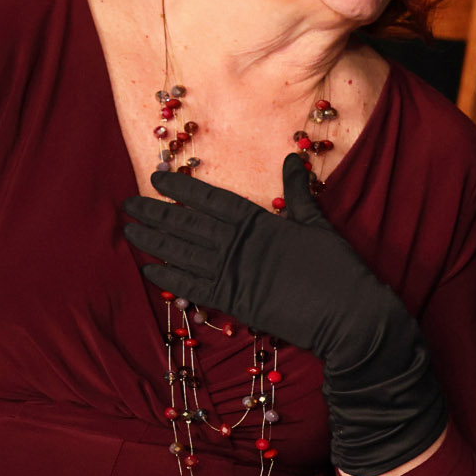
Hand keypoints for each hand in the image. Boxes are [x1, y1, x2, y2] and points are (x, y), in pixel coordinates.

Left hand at [119, 155, 447, 475]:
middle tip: (127, 204)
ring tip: (130, 231)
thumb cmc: (338, 271)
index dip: (182, 187)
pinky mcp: (234, 304)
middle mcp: (240, 245)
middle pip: (188, 224)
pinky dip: (170, 279)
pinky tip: (149, 269)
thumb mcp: (317, 223)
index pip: (212, 199)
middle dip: (156, 213)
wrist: (348, 318)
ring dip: (154, 241)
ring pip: (184, 253)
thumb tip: (294, 157)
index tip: (157, 177)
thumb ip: (298, 191)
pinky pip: (193, 288)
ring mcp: (235, 274)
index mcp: (260, 221)